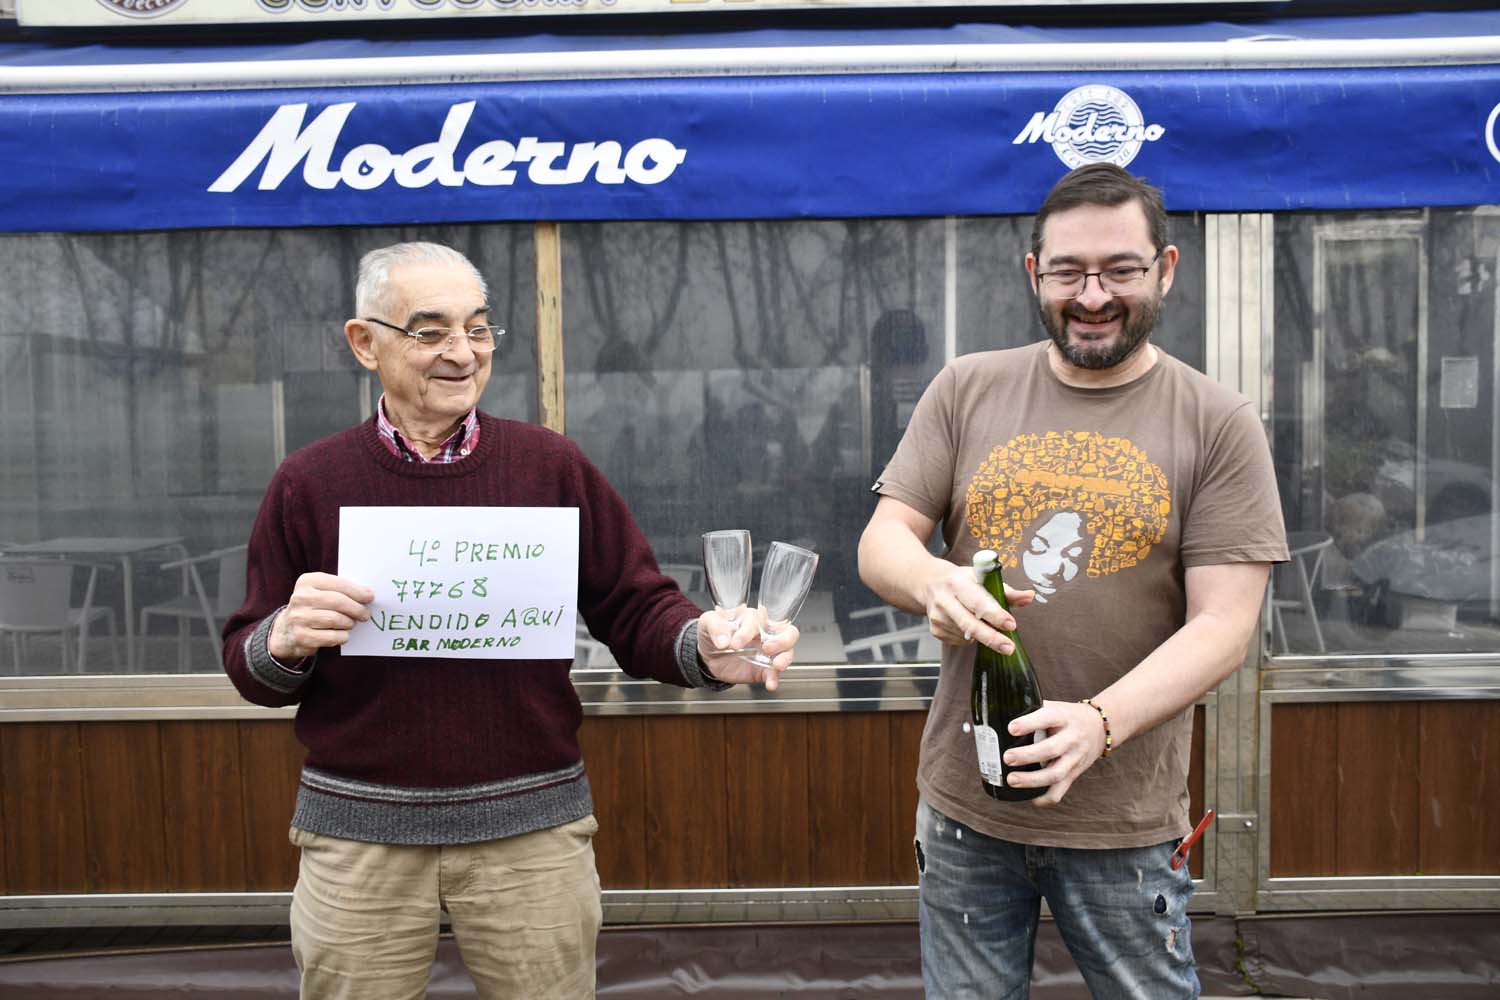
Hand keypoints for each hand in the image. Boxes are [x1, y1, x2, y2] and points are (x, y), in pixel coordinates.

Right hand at [268, 572, 374, 661]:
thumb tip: (368, 595)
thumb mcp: (322, 591)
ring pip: (336, 620)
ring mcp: (299, 618)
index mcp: (307, 582)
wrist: (287, 629)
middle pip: (338, 602)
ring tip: (351, 623)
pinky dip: (342, 636)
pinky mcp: (302, 637)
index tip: (370, 597)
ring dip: (349, 623)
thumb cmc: (314, 606)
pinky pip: (332, 637)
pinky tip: (342, 634)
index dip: (357, 591)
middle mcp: (300, 598)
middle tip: (366, 614)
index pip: (338, 584)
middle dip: (357, 608)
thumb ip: (341, 589)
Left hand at [695, 606, 799, 690]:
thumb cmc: (713, 632)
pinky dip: (774, 679)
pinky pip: (774, 674)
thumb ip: (716, 627)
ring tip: (777, 665)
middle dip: (782, 640)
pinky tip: (771, 684)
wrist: (708, 656)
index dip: (748, 631)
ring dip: (785, 658)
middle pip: (788, 632)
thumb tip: (723, 640)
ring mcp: (767, 652)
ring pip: (788, 651)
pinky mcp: (764, 669)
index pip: (759, 620)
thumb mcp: (708, 622)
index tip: (734, 643)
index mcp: (752, 618)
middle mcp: (764, 634)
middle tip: (766, 648)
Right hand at [919, 562, 1033, 653]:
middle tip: (1008, 648)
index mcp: (957, 583)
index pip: (977, 602)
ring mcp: (937, 617)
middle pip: (969, 624)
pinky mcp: (935, 631)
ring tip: (984, 623)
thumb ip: (1007, 591)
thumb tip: (1029, 597)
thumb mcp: (982, 578)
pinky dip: (970, 638)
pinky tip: (968, 625)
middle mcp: (944, 600)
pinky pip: (960, 641)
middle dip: (991, 638)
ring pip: (967, 635)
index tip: (1010, 624)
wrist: (929, 584)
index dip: (995, 614)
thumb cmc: (961, 581)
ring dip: (982, 635)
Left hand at [999, 699, 1108, 805]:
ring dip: (1032, 780)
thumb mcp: (1054, 706)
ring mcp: (1074, 758)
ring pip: (1056, 774)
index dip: (1029, 724)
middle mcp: (1071, 738)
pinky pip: (1060, 790)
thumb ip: (1031, 710)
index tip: (1011, 728)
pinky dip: (1045, 797)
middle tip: (1007, 758)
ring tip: (1011, 780)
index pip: (1047, 718)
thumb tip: (996, 713)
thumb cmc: (1067, 716)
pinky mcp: (1074, 774)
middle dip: (1027, 755)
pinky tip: (1030, 798)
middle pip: (1051, 749)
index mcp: (1063, 717)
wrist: (1100, 727)